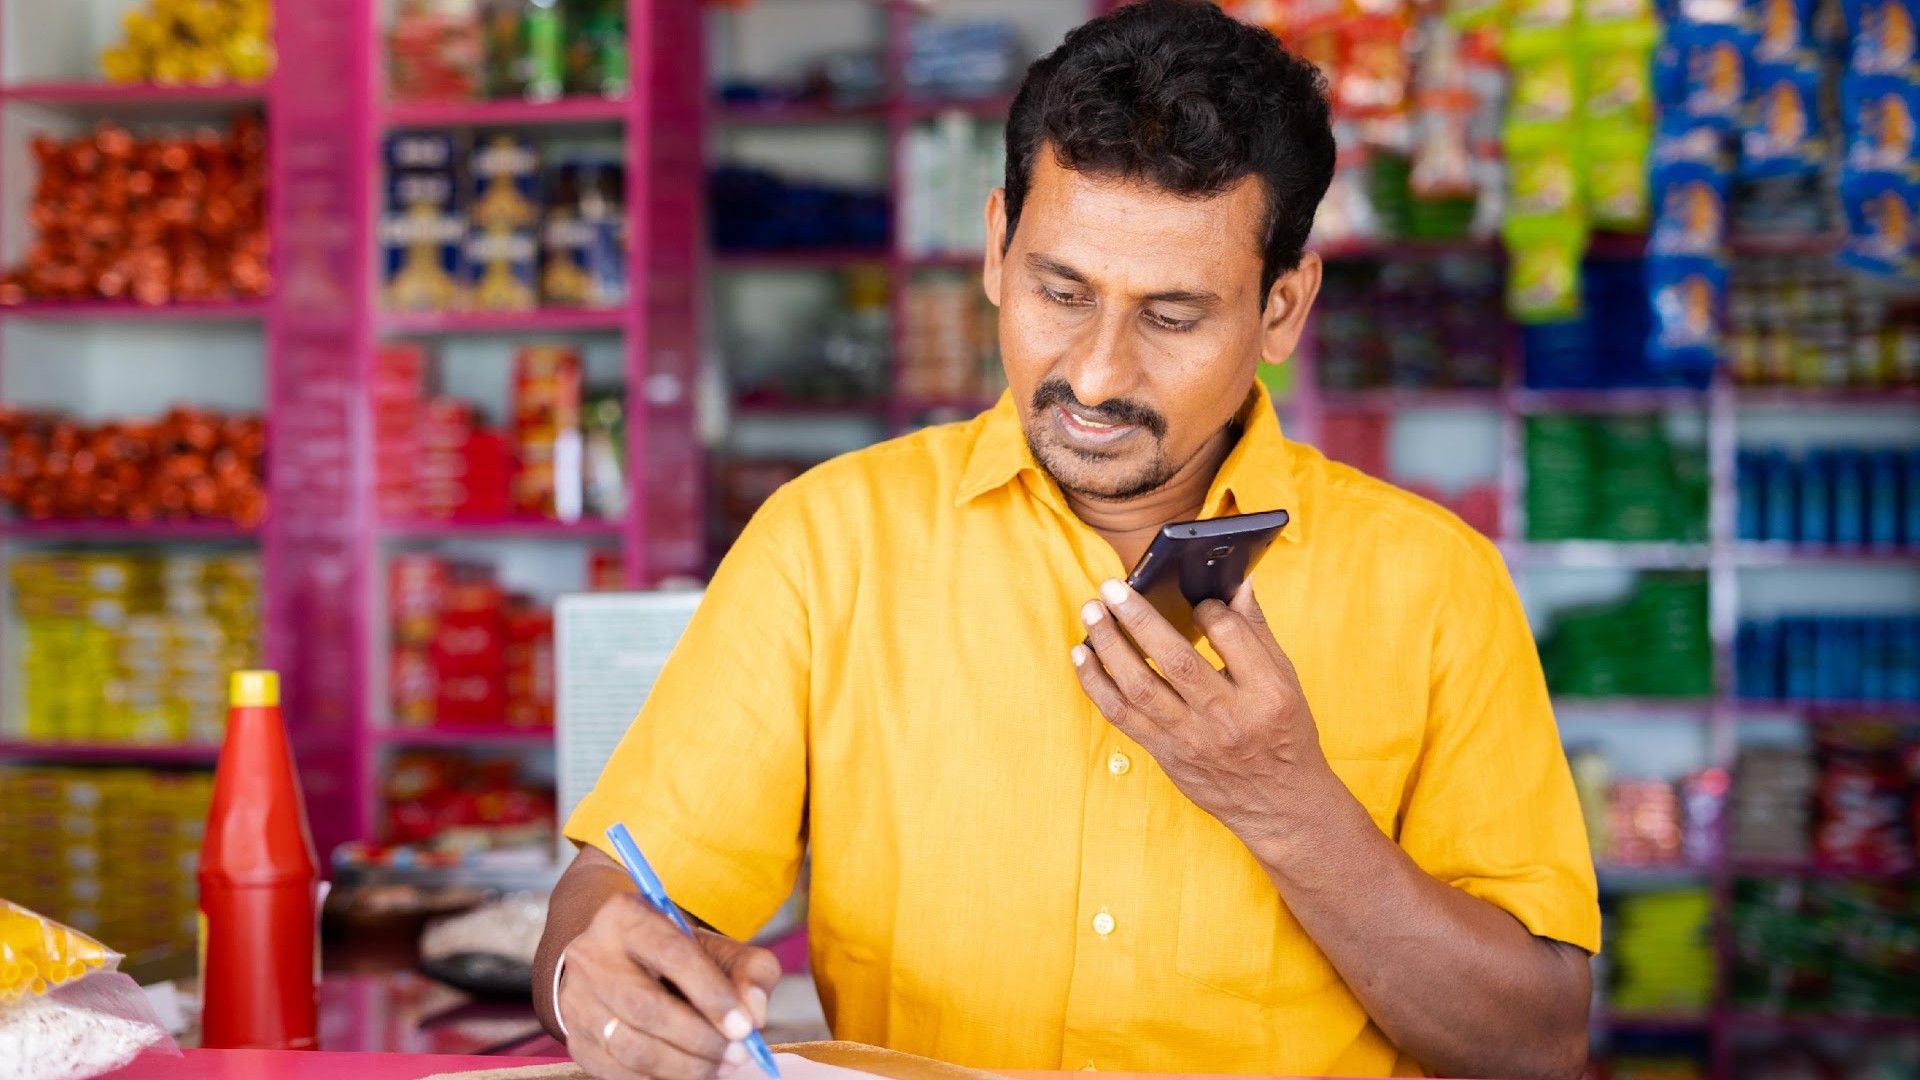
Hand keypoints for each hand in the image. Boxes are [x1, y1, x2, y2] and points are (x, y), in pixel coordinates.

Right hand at [559, 893, 780, 1079]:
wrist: (621, 963)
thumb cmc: (676, 956)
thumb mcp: (716, 947)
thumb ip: (749, 970)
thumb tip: (754, 1012)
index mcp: (627, 916)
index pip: (672, 955)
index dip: (712, 994)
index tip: (745, 1026)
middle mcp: (591, 955)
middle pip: (646, 1008)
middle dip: (700, 1038)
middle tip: (739, 1054)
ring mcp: (576, 1000)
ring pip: (631, 1046)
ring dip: (685, 1066)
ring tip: (722, 1067)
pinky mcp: (576, 1039)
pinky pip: (618, 1071)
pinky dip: (659, 1078)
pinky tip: (689, 1071)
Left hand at [1071, 578, 1330, 836]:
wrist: (1278, 803)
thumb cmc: (1283, 732)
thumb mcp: (1285, 680)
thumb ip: (1257, 631)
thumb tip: (1237, 583)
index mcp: (1266, 692)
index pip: (1229, 635)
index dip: (1206, 608)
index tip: (1193, 598)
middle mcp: (1227, 716)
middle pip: (1175, 660)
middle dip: (1138, 617)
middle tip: (1111, 587)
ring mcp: (1192, 738)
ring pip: (1140, 687)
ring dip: (1109, 645)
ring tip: (1091, 612)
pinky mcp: (1166, 753)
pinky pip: (1121, 716)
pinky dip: (1096, 683)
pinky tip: (1083, 655)